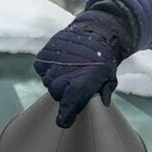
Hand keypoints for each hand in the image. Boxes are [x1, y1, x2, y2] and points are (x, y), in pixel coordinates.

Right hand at [34, 10, 131, 127]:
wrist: (96, 31)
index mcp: (83, 81)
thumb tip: (102, 104)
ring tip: (69, 71)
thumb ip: (103, 92)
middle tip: (73, 85)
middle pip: (56, 93)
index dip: (65, 114)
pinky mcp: (44, 55)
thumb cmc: (104, 58)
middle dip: (64, 93)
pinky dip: (48, 69)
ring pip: (48, 81)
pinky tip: (60, 64)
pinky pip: (41, 69)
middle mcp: (65, 73)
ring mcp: (53, 63)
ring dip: (57, 80)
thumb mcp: (109, 77)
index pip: (69, 103)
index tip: (64, 121)